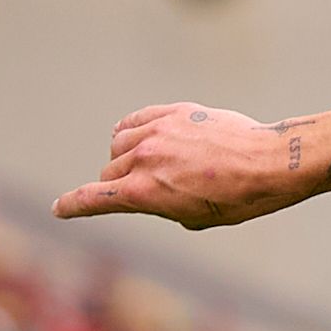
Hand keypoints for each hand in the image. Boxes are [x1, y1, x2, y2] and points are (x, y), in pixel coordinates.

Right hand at [53, 103, 328, 228]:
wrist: (272, 162)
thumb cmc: (240, 199)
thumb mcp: (197, 217)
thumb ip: (162, 205)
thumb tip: (151, 192)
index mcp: (145, 192)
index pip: (94, 198)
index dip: (73, 206)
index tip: (59, 209)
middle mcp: (144, 159)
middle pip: (109, 173)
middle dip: (117, 186)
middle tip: (143, 192)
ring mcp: (158, 132)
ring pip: (119, 145)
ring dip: (125, 157)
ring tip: (149, 166)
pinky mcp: (174, 112)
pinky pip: (135, 120)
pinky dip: (131, 130)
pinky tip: (136, 135)